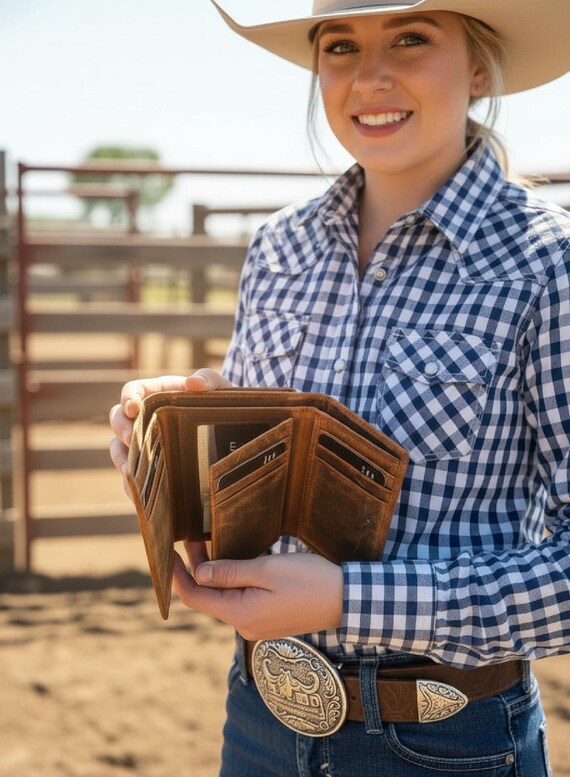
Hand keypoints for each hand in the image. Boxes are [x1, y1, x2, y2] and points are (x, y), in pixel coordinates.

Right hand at [109, 369, 231, 495]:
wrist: (233, 432)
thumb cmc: (222, 402)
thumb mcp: (220, 387)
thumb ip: (209, 379)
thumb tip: (193, 383)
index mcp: (158, 394)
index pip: (132, 391)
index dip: (127, 398)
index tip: (133, 408)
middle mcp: (146, 418)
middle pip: (118, 420)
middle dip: (121, 430)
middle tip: (129, 439)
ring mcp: (145, 443)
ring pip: (119, 450)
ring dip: (121, 460)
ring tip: (130, 473)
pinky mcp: (151, 466)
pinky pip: (134, 477)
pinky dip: (133, 486)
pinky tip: (138, 497)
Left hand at [173, 545, 343, 639]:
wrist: (348, 600)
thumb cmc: (310, 581)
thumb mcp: (266, 570)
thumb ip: (230, 572)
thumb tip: (199, 573)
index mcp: (240, 613)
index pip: (196, 597)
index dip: (179, 576)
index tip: (169, 553)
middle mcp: (245, 624)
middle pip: (208, 598)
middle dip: (196, 569)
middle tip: (192, 538)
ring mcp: (258, 624)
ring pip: (224, 599)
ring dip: (214, 574)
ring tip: (210, 545)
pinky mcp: (270, 619)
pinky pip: (241, 601)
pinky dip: (231, 582)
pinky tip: (234, 562)